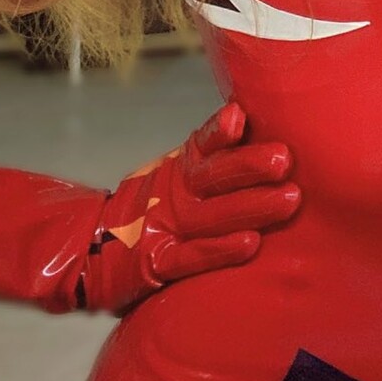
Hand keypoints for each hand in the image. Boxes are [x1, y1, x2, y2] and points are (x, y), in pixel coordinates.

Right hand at [76, 101, 299, 314]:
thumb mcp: (178, 173)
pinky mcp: (159, 263)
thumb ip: (215, 156)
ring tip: (290, 199)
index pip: (202, 145)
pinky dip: (219, 250)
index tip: (239, 117)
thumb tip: (258, 124)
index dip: (219, 131)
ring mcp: (166, 227)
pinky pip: (192, 258)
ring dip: (251, 207)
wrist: (92, 247)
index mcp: (180, 168)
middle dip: (249, 166)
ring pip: (211, 216)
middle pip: (212, 176)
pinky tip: (250, 243)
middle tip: (284, 159)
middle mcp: (174, 193)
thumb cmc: (154, 207)